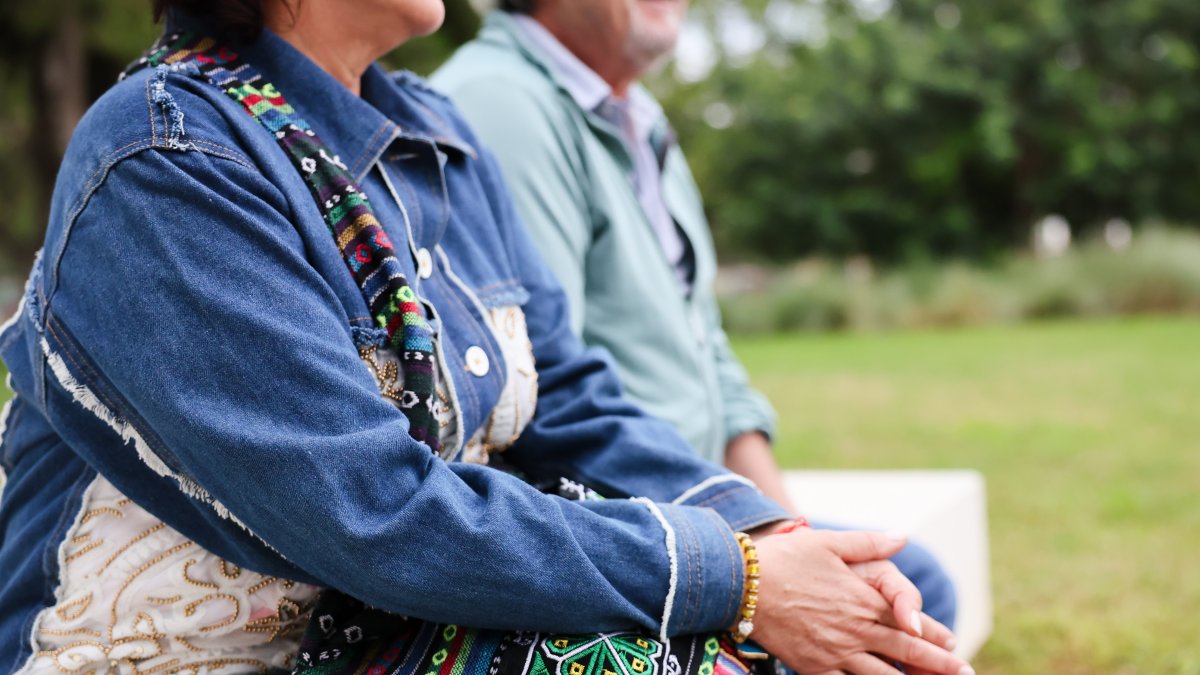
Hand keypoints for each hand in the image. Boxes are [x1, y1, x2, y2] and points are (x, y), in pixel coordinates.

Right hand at [752, 529, 971, 674]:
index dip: (934, 635)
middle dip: (938, 666)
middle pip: (905, 653)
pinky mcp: (814, 667)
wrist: (741, 585)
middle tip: (964, 674)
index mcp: (862, 599)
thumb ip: (868, 543)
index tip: (954, 645)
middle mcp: (855, 629)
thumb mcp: (828, 542)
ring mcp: (836, 652)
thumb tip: (902, 536)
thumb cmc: (784, 558)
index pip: (907, 621)